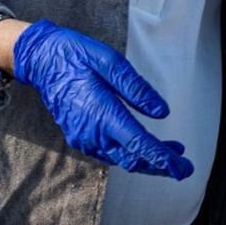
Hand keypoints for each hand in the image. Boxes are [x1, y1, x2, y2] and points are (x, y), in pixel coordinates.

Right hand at [12, 20, 193, 179]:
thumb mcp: (109, 61)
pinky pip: (108, 152)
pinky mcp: (79, 136)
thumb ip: (136, 88)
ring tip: (172, 152)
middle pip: (132, 158)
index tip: (182, 169)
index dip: (163, 159)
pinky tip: (143, 145)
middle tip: (184, 168)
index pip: (138, 144)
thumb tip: (162, 112)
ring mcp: (83, 137)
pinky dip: (130, 153)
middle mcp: (91, 132)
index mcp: (101, 112)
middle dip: (160, 165)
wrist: (41, 60)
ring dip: (147, 159)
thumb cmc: (76, 56)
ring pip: (121, 158)